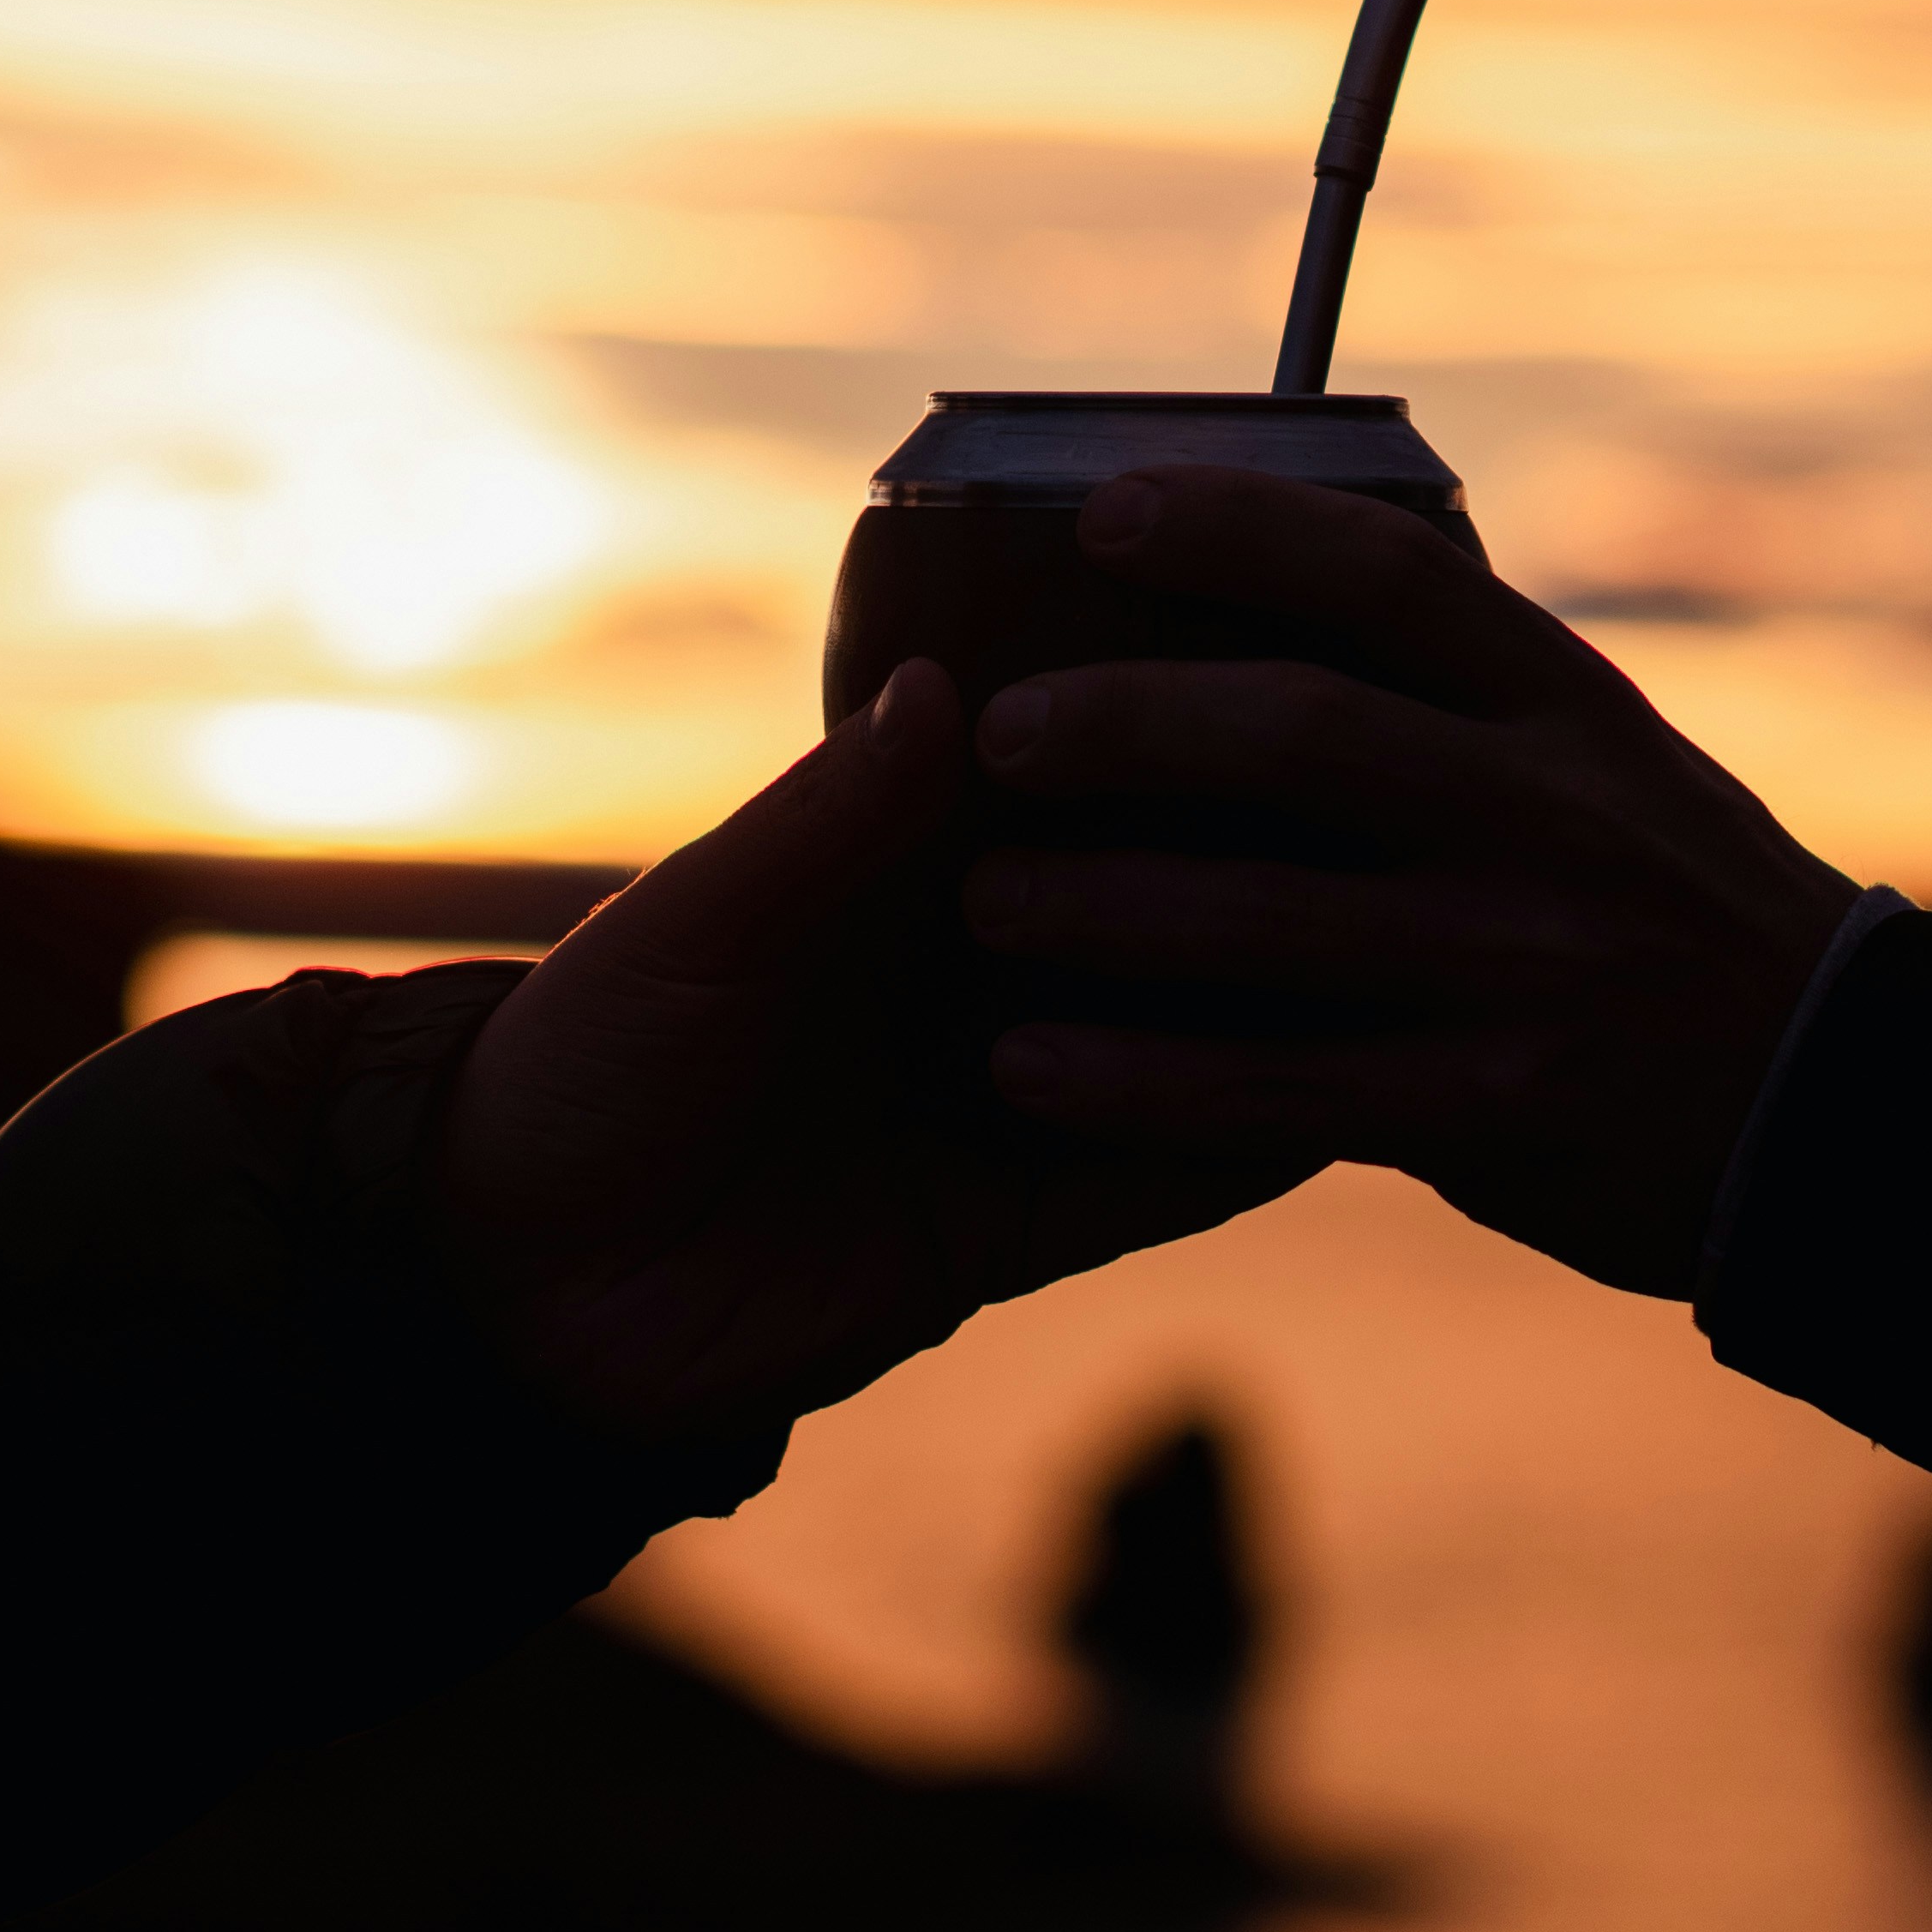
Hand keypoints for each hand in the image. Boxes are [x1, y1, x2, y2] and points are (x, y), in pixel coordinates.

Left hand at [0, 657, 1333, 1450]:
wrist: (518, 1293)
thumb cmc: (580, 1062)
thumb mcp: (695, 924)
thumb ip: (822, 823)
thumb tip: (942, 687)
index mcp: (895, 865)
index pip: (1060, 768)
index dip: (1151, 712)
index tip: (1268, 638)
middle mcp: (978, 962)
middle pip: (1152, 889)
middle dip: (1251, 844)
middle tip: (1391, 780)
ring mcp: (1014, 1089)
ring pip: (1189, 1028)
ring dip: (1271, 985)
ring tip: (1413, 921)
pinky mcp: (1022, 1220)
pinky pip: (1165, 1174)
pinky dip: (1247, 1132)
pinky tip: (1350, 1089)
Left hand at [962, 470, 1864, 1294]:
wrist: (1838, 1117)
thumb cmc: (1671, 917)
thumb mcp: (1606, 769)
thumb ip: (1454, 710)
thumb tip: (1242, 600)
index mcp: (1568, 707)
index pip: (1392, 575)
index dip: (1238, 529)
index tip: (1100, 510)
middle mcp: (1553, 818)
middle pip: (1305, 737)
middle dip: (1130, 725)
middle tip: (998, 733)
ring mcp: (1528, 966)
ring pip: (1272, 923)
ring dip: (1104, 912)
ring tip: (980, 902)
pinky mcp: (1501, 1111)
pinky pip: (1282, 1092)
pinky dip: (1142, 1080)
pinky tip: (1029, 1068)